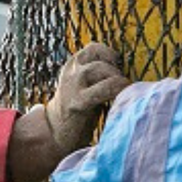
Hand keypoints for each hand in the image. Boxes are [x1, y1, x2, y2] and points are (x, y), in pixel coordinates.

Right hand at [7, 43, 129, 181]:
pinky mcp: (78, 103)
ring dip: (116, 79)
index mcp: (72, 65)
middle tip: (120, 88)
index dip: (110, 56)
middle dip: (116, 71)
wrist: (55, 133)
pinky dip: (117, 90)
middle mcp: (71, 72)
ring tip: (120, 93)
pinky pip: (104, 89)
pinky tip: (123, 99)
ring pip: (100, 69)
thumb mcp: (84, 85)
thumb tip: (127, 69)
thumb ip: (98, 74)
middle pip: (100, 60)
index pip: (94, 48)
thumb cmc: (77, 109)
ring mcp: (72, 86)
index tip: (117, 71)